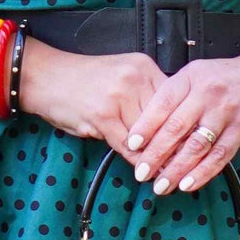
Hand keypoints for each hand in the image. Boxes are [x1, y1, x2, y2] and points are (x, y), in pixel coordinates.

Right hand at [18, 41, 171, 159]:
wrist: (44, 76)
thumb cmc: (80, 80)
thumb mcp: (120, 77)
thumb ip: (145, 95)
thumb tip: (170, 124)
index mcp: (143, 67)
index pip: (175, 100)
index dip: (184, 125)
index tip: (194, 143)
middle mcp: (135, 78)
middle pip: (166, 118)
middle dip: (175, 144)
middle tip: (186, 164)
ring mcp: (119, 96)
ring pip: (149, 134)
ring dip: (158, 157)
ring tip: (169, 173)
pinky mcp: (103, 116)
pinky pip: (128, 144)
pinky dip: (137, 160)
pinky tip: (144, 170)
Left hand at [122, 51, 239, 194]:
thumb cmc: (228, 78)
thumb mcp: (198, 74)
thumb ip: (175, 96)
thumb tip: (147, 127)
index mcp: (191, 77)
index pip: (162, 102)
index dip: (145, 125)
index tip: (132, 144)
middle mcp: (208, 94)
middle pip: (176, 127)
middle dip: (156, 154)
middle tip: (141, 172)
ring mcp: (226, 112)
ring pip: (196, 146)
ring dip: (176, 169)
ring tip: (161, 185)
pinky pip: (219, 156)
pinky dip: (202, 173)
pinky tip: (188, 184)